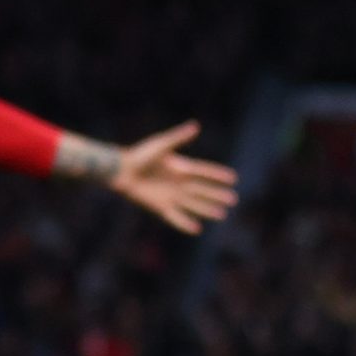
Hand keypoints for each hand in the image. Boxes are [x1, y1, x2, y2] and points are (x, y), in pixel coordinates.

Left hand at [109, 121, 240, 234]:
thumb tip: (196, 126)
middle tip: (233, 200)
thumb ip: (178, 138)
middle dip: (218, 195)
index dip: (218, 175)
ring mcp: (171, 196)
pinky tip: (197, 229)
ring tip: (222, 214)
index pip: (204, 172)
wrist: (121, 170)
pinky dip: (185, 224)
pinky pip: (176, 218)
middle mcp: (179, 183)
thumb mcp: (161, 145)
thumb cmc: (140, 154)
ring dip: (207, 209)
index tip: (233, 178)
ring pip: (194, 205)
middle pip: (203, 190)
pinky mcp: (160, 207)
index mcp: (181, 167)